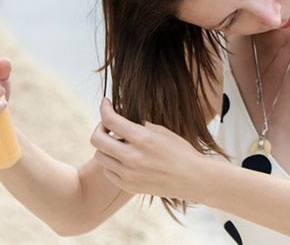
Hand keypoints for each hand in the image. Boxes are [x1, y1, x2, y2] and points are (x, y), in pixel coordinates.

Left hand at [90, 98, 205, 199]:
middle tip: (108, 124)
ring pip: (99, 156)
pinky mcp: (129, 186)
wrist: (193, 178)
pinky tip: (123, 158)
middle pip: (97, 139)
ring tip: (118, 142)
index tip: (106, 102)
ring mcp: (129, 174)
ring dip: (105, 146)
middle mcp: (132, 157)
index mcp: (142, 138)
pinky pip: (107, 172)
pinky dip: (111, 162)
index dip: (104, 108)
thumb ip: (138, 124)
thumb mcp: (161, 131)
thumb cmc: (180, 151)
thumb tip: (120, 116)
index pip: (110, 120)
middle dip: (100, 127)